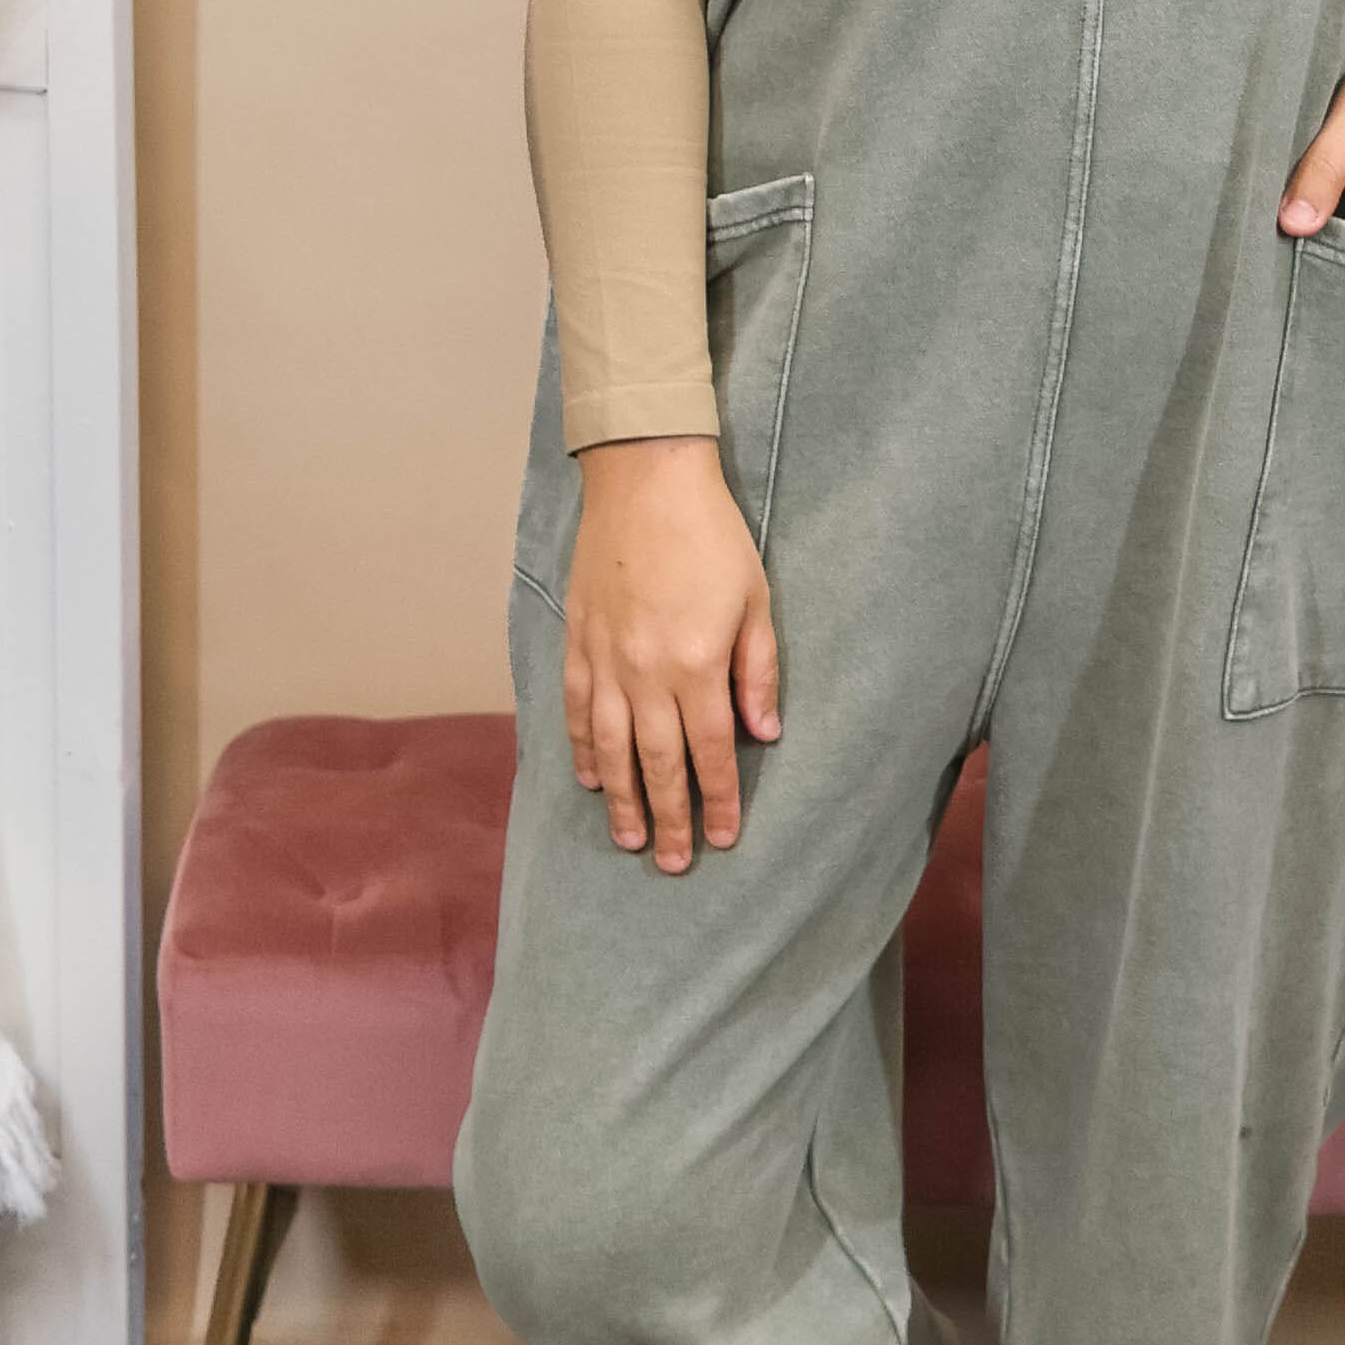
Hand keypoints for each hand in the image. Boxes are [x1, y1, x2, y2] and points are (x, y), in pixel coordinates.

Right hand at [563, 437, 781, 872]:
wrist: (644, 480)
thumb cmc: (711, 537)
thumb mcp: (755, 601)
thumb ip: (758, 671)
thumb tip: (766, 734)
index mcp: (696, 663)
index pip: (711, 750)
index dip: (720, 798)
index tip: (725, 837)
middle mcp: (646, 672)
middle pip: (657, 763)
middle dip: (669, 818)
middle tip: (676, 864)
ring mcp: (605, 660)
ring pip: (611, 749)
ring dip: (621, 800)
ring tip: (631, 841)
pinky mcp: (578, 642)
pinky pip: (578, 710)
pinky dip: (583, 749)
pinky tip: (589, 778)